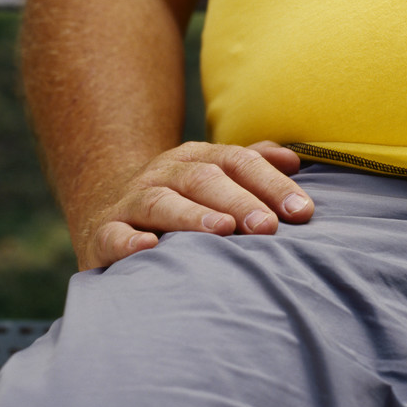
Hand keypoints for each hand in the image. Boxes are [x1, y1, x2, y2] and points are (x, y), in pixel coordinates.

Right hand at [80, 140, 313, 269]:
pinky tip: (149, 248)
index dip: (271, 183)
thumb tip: (294, 159)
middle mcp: (164, 174)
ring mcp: (132, 201)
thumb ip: (253, 165)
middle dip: (239, 201)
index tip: (301, 211)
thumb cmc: (180, 198)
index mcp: (196, 158)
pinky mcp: (104, 233)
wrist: (106, 209)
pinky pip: (115, 234)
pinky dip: (130, 241)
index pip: (238, 162)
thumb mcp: (214, 174)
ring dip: (192, 216)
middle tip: (268, 226)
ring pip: (161, 201)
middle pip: (203, 179)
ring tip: (222, 231)